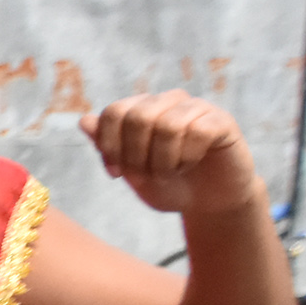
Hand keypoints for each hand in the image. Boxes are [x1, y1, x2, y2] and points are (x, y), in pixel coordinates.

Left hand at [80, 93, 263, 216]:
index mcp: (141, 109)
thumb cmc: (168, 185)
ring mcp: (195, 108)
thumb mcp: (131, 172)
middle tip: (148, 175)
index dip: (110, 146)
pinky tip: (190, 165)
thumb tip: (84, 120)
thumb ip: (108, 148)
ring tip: (170, 172)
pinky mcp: (220, 120)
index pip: (114, 112)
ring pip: (168, 125)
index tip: (117, 173)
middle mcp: (167, 102)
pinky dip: (187, 157)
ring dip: (163, 161)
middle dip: (136, 155)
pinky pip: (198, 131)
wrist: (207, 202)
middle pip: (138, 117)